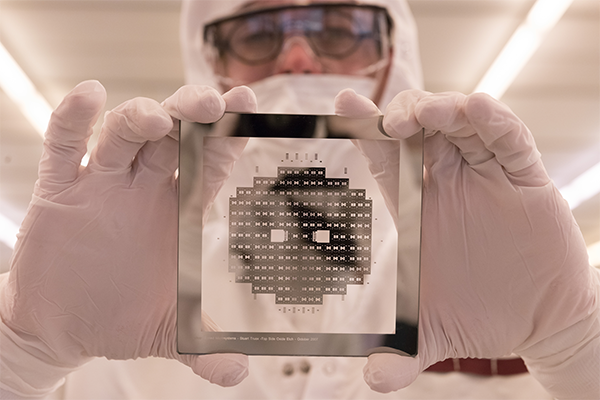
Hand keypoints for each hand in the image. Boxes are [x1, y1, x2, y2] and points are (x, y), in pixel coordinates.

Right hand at [0, 81, 256, 396]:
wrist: (64, 327)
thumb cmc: (123, 316)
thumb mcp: (168, 331)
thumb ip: (203, 349)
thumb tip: (238, 374)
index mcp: (179, 208)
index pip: (211, 158)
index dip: (229, 132)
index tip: (248, 105)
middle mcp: (146, 187)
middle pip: (172, 134)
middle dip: (189, 113)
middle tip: (209, 102)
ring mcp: (104, 185)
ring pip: (124, 135)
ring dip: (138, 118)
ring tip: (156, 117)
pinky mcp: (61, 192)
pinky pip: (65, 147)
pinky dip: (74, 120)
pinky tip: (90, 96)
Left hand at [335, 89, 599, 398]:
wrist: (537, 323)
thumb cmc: (479, 316)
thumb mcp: (433, 333)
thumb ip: (401, 355)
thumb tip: (370, 380)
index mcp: (414, 207)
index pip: (381, 160)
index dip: (360, 133)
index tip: (339, 106)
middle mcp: (444, 182)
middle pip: (416, 129)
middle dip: (398, 114)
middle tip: (381, 118)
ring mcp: (484, 175)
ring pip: (460, 125)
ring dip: (442, 110)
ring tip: (426, 114)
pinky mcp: (523, 178)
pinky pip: (509, 140)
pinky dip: (495, 122)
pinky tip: (478, 110)